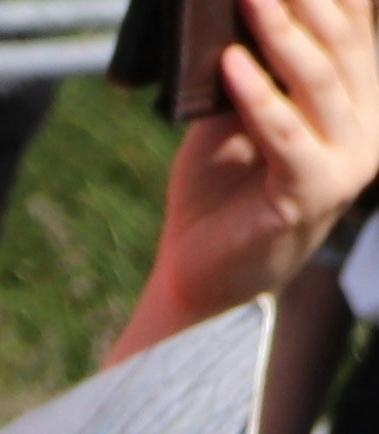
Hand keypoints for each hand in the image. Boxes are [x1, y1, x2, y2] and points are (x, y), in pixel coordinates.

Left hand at [159, 0, 378, 316]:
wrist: (204, 273)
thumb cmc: (221, 188)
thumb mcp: (236, 112)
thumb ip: (250, 62)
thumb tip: (244, 3)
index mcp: (357, 94)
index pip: (354, 23)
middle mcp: (366, 121)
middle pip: (340, 44)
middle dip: (305, 0)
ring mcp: (348, 158)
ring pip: (318, 81)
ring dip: (280, 34)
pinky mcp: (313, 190)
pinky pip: (285, 133)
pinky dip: (257, 96)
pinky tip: (230, 64)